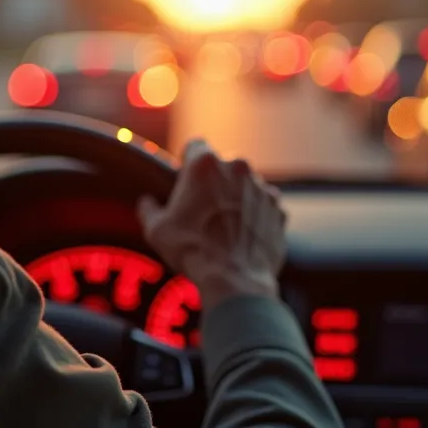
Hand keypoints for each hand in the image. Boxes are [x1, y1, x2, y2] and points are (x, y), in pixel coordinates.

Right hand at [138, 139, 286, 310]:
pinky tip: (243, 238)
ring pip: (245, 186)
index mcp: (205, 164)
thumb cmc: (192, 250)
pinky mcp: (280, 210)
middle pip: (223, 167)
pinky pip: (264, 207)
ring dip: (236, 199)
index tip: (185, 179)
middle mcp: (238, 167)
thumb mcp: (156, 230)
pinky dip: (256, 218)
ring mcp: (263, 188)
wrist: (234, 281)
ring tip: (225, 229)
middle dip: (214, 183)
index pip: (195, 146)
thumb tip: (147, 203)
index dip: (188, 161)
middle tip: (203, 210)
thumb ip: (149, 209)